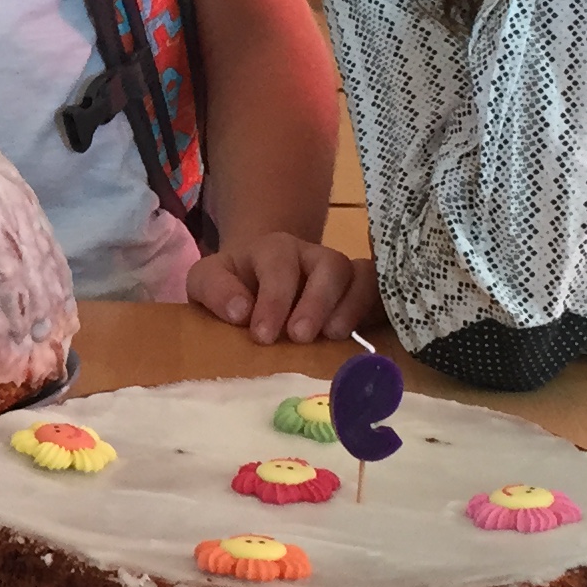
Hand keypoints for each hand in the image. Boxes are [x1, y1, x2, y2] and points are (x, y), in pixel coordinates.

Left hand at [186, 232, 374, 345]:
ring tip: (332, 336)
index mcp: (274, 249)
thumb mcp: (207, 282)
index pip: (279, 266)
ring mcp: (342, 274)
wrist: (255, 285)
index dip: (274, 299)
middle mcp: (313, 255)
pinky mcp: (360, 293)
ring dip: (349, 308)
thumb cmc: (232, 288)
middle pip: (329, 266)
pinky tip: (359, 336)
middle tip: (300, 337)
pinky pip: (378, 292)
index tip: (263, 335)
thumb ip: (215, 290)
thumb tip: (241, 311)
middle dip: (315, 302)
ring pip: (359, 277)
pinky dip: (373, 311)